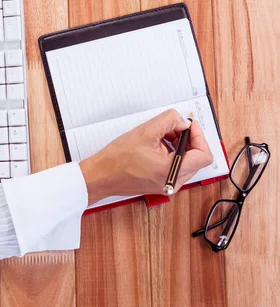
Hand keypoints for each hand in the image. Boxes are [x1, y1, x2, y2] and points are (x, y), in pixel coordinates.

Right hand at [79, 109, 212, 203]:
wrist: (102, 175)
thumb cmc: (118, 158)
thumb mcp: (146, 131)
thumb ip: (169, 121)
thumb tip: (183, 122)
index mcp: (172, 172)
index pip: (203, 155)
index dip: (199, 136)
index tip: (189, 125)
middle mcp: (174, 183)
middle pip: (196, 157)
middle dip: (186, 138)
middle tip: (170, 128)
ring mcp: (169, 185)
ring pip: (186, 160)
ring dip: (178, 144)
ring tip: (158, 137)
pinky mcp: (163, 184)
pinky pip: (176, 165)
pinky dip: (171, 152)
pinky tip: (155, 146)